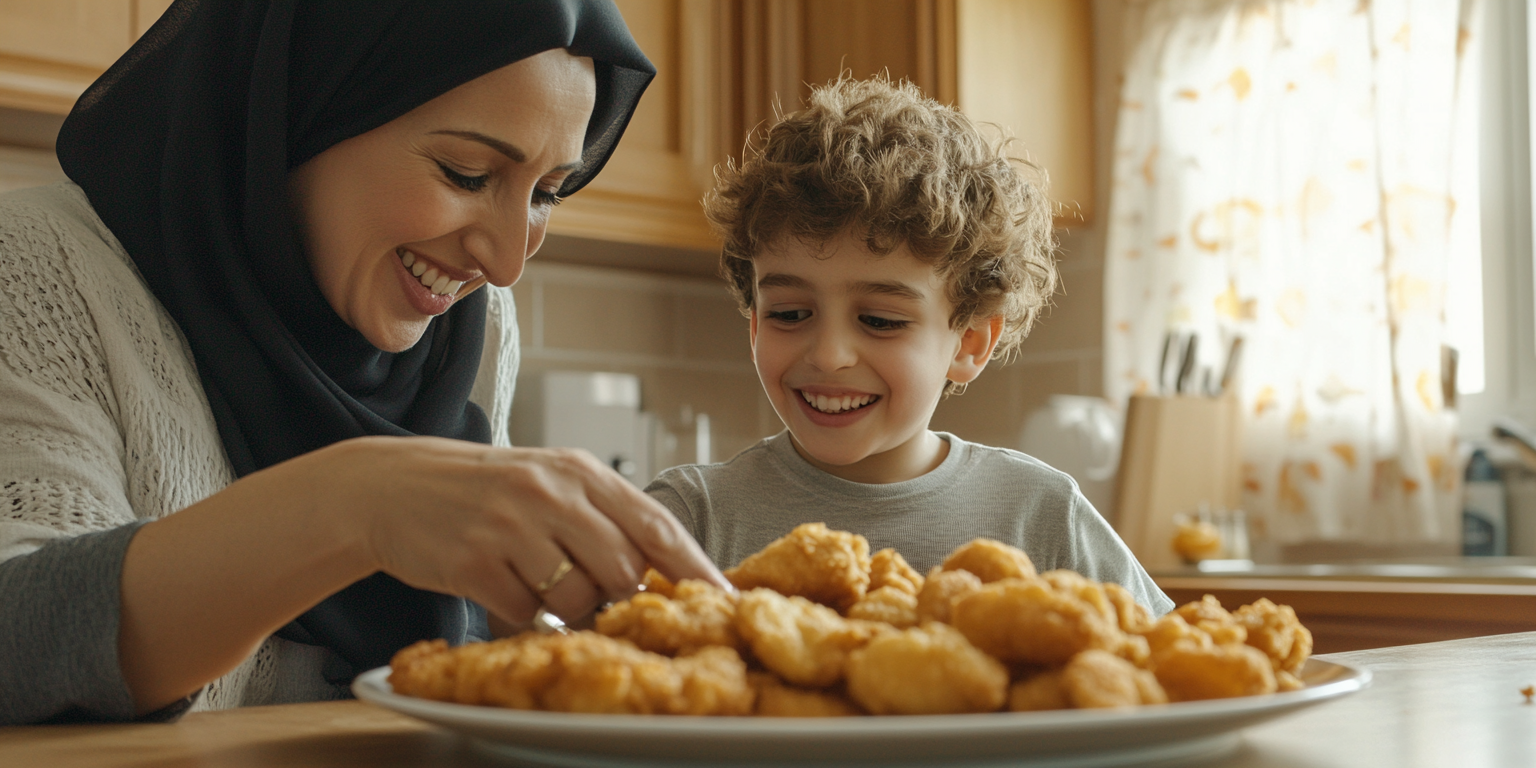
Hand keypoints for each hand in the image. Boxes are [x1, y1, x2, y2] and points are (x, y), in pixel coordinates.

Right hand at [311, 436, 725, 623]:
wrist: (391, 487)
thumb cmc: (485, 490)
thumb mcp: (549, 481)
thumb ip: (603, 515)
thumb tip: (662, 570)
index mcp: (580, 470)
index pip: (656, 525)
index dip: (695, 568)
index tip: (726, 599)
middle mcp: (550, 492)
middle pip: (623, 570)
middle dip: (618, 594)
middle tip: (594, 591)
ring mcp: (511, 527)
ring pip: (578, 598)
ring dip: (566, 606)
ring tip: (536, 578)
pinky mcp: (474, 562)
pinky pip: (526, 613)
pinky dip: (521, 612)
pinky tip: (500, 583)